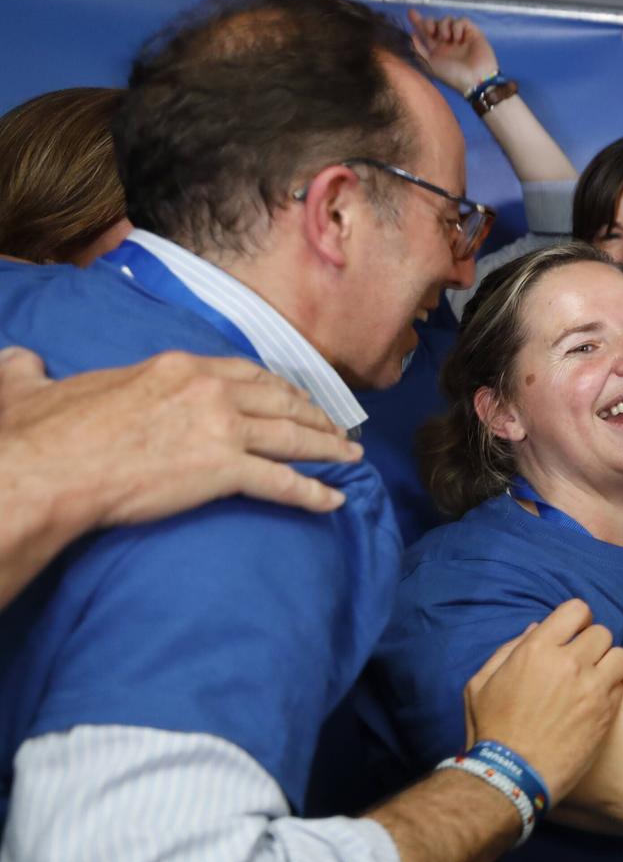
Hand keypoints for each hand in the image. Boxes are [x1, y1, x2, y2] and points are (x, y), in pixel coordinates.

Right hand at [0, 347, 360, 526]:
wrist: (47, 470)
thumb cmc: (40, 434)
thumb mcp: (36, 387)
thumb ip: (33, 371)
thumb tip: (17, 360)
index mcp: (175, 367)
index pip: (245, 372)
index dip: (277, 387)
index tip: (294, 396)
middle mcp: (209, 391)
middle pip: (279, 400)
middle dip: (313, 414)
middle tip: (335, 427)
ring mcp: (221, 429)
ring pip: (292, 436)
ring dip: (328, 447)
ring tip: (351, 457)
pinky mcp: (223, 469)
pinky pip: (283, 482)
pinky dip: (314, 492)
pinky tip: (335, 501)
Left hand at [406, 10, 499, 95]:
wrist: (475, 79)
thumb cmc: (452, 75)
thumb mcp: (430, 65)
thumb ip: (419, 50)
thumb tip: (412, 35)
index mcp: (436, 49)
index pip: (425, 31)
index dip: (417, 21)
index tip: (411, 12)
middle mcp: (447, 41)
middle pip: (435, 22)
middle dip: (429, 22)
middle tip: (430, 31)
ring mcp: (460, 36)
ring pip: (448, 19)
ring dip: (443, 26)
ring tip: (447, 39)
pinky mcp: (472, 33)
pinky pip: (462, 21)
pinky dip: (457, 26)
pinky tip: (458, 39)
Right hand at [461, 598, 622, 803]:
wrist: (512, 776)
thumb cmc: (492, 731)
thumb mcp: (480, 684)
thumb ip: (508, 650)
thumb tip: (537, 629)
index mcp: (537, 650)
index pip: (577, 609)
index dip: (577, 620)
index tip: (572, 634)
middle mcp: (569, 663)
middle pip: (602, 632)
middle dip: (591, 644)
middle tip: (580, 662)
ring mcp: (592, 688)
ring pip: (620, 655)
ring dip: (608, 664)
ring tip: (594, 679)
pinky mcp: (607, 712)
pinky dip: (614, 687)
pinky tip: (597, 700)